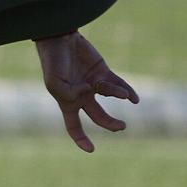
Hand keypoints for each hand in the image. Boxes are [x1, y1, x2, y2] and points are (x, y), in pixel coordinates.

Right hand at [34, 30, 138, 152]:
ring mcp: (93, 83)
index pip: (74, 126)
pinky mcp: (103, 71)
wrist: (59, 37)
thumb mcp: (53, 80)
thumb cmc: (52, 60)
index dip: (81, 139)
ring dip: (118, 95)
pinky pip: (119, 85)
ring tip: (123, 95)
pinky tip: (134, 99)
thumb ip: (67, 93)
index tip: (91, 149)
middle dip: (110, 124)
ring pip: (110, 96)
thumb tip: (86, 95)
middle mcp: (82, 95)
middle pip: (99, 116)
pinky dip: (128, 92)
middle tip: (122, 126)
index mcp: (67, 101)